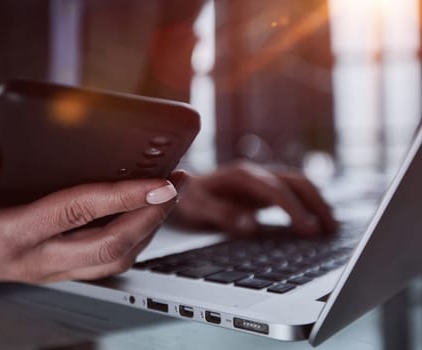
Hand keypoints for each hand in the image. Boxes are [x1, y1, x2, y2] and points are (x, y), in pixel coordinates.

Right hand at [0, 131, 187, 284]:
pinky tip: (145, 215)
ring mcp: (53, 269)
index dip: (120, 195)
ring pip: (114, 260)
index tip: (158, 180)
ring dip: (148, 230)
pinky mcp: (62, 270)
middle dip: (150, 216)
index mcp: (11, 235)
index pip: (75, 212)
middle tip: (176, 185)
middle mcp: (38, 258)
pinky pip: (107, 262)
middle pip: (109, 245)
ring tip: (170, 196)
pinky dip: (134, 240)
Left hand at [172, 161, 336, 235]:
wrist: (181, 189)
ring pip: (299, 185)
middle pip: (296, 182)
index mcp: (241, 176)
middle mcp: (255, 174)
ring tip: (333, 227)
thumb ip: (222, 214)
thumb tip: (250, 225)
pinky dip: (308, 205)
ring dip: (318, 202)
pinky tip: (317, 222)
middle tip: (332, 228)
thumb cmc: (187, 198)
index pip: (276, 191)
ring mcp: (261, 181)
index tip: (309, 229)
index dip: (294, 209)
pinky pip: (292, 193)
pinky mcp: (263, 190)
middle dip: (316, 203)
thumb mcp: (197, 207)